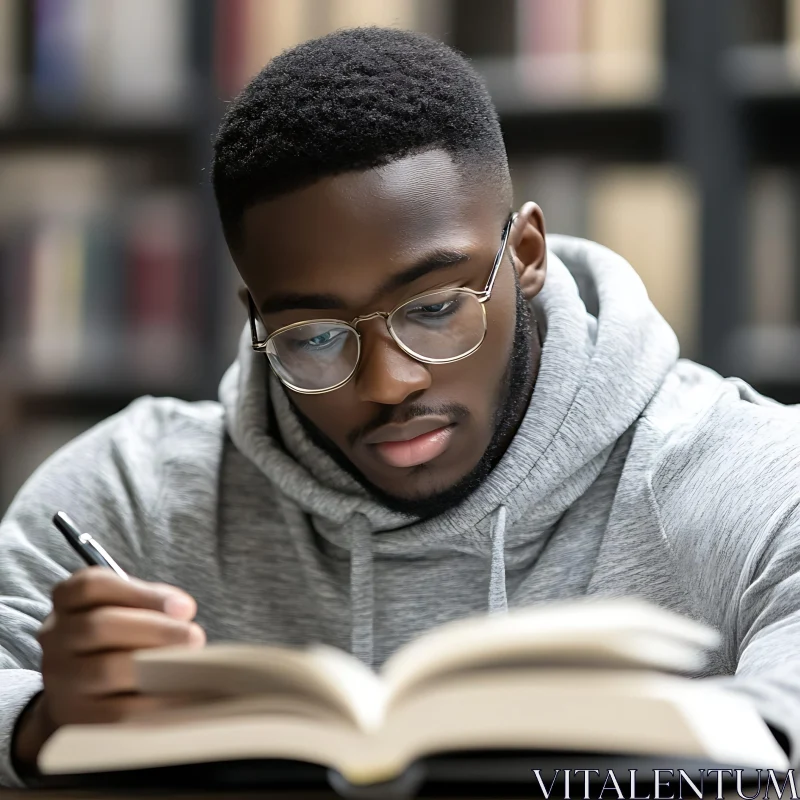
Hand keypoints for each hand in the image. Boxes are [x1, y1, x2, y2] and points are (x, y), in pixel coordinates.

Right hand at [13, 568, 204, 772]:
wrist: (78, 690)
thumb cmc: (115, 637)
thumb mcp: (126, 607)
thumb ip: (152, 602)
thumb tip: (183, 611)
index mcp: (68, 600)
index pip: (92, 586)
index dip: (142, 594)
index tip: (185, 608)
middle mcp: (56, 637)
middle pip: (100, 626)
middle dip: (156, 631)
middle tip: (195, 637)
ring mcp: (59, 678)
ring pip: (105, 669)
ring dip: (154, 667)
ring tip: (190, 666)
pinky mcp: (73, 716)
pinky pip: (116, 712)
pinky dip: (153, 704)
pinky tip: (181, 697)